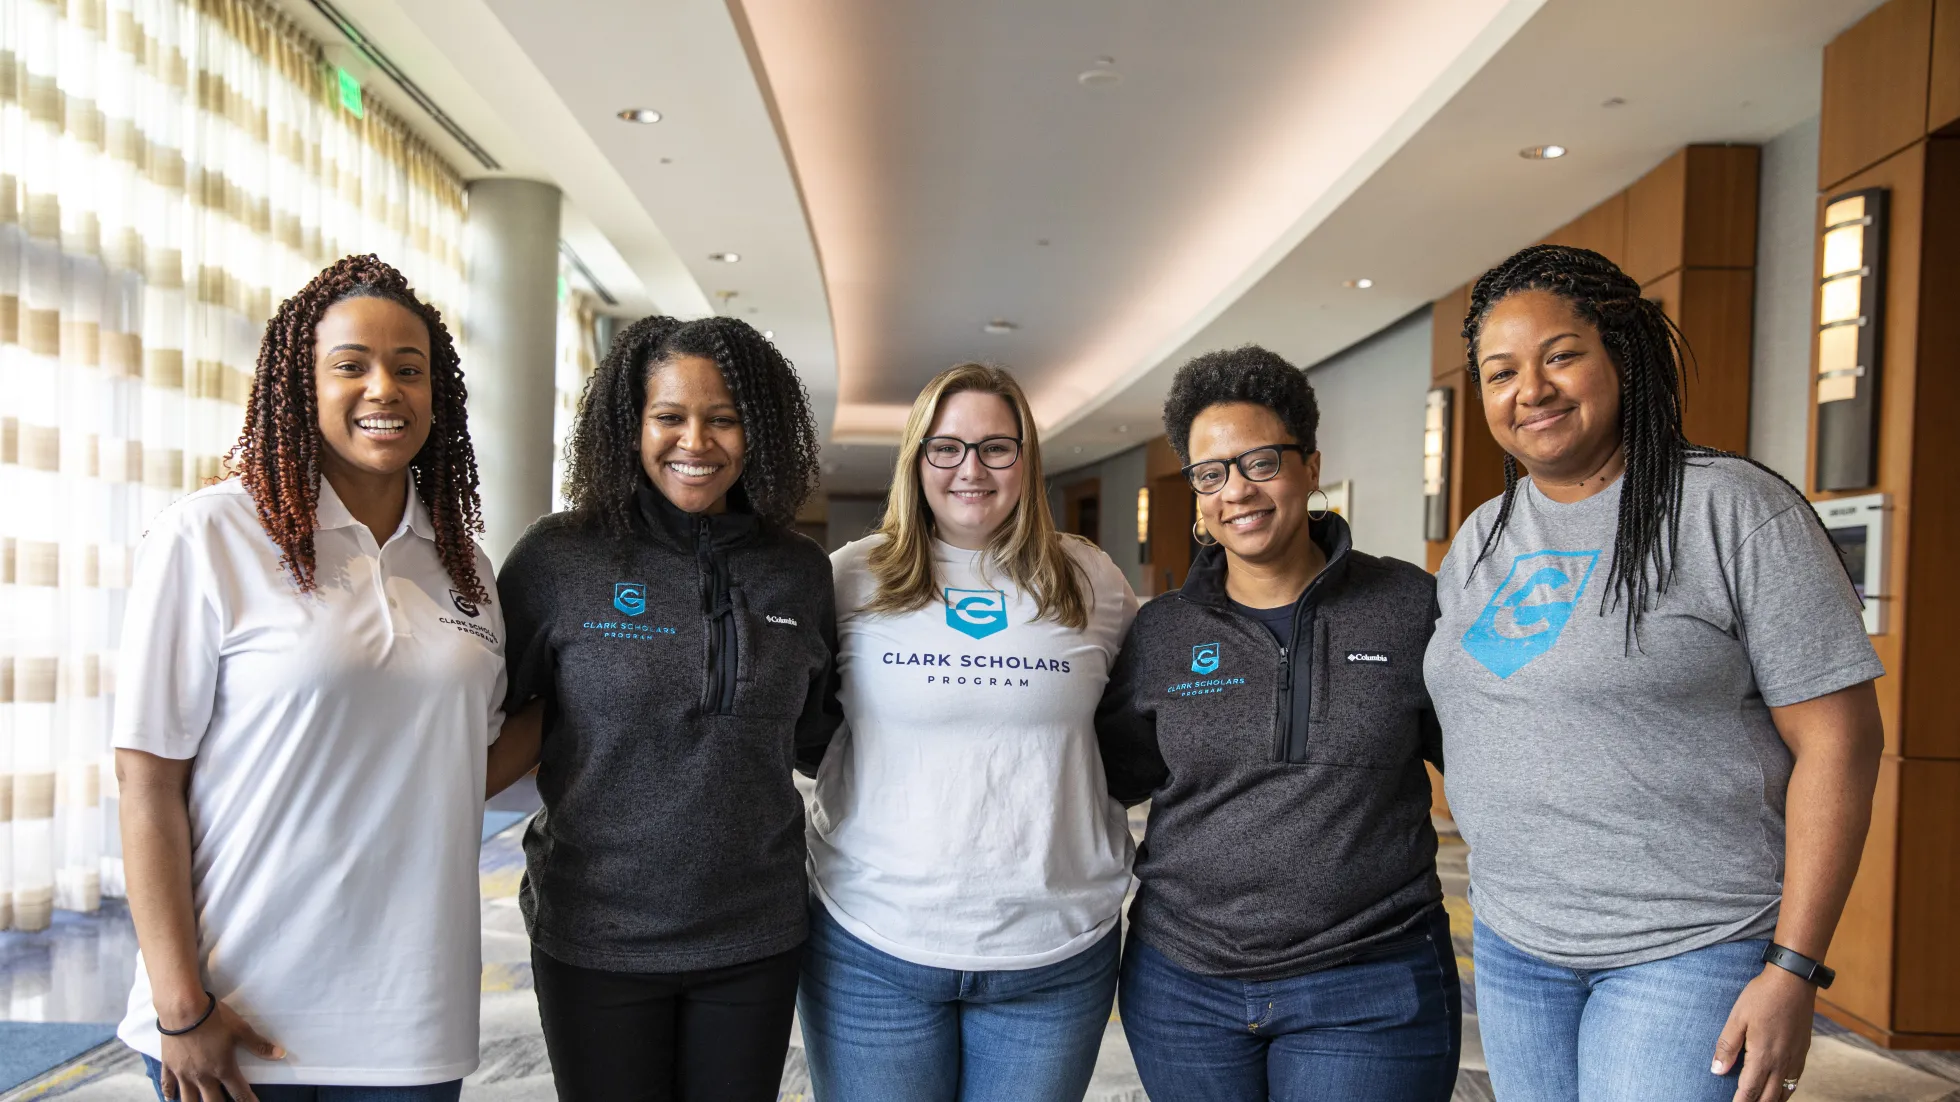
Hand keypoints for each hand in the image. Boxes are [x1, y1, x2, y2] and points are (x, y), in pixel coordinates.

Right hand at [156, 999, 283, 1101]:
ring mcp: (183, 1073)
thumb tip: (281, 1054)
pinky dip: (169, 1094)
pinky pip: (167, 1085)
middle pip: (212, 1101)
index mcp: (223, 1069)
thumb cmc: (215, 1019)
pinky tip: (170, 1099)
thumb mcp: (241, 1030)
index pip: (239, 1092)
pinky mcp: (168, 1066)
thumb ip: (259, 1045)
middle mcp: (203, 1076)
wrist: (184, 1009)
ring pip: (188, 1100)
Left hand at [1712, 966, 1814, 1100]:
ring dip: (1771, 1101)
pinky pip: (1795, 1081)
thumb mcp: (1737, 1018)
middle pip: (1768, 1097)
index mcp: (1763, 1055)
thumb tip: (1717, 1071)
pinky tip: (1778, 1091)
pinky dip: (1785, 1091)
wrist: (1793, 982)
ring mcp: (1795, 1058)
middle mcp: (1782, 1062)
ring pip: (1784, 1092)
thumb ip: (1727, 1046)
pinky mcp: (1803, 1052)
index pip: (1750, 1090)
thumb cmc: (1762, 997)